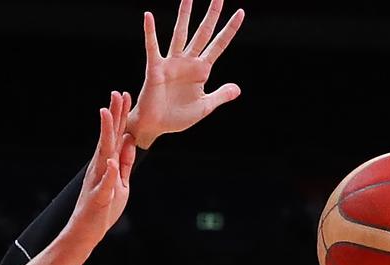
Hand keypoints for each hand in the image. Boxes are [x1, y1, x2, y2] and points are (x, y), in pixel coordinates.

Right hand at [67, 91, 136, 244]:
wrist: (86, 233)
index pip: (114, 136)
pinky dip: (107, 174)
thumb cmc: (103, 209)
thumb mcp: (121, 182)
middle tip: (117, 93)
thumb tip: (129, 140)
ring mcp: (97, 182)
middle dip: (113, 116)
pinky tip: (110, 162)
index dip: (119, 116)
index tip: (123, 95)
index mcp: (105, 164)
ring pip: (103, 154)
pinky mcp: (98, 199)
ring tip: (107, 114)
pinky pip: (104, 185)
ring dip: (106, 134)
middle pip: (108, 138)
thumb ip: (124, 163)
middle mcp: (98, 169)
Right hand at [127, 0, 244, 148]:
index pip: (218, 45)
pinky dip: (150, 32)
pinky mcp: (156, 68)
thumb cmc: (177, 118)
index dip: (229, 30)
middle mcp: (188, 62)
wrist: (156, 126)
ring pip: (180, 33)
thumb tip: (238, 89)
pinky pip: (153, 47)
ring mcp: (172, 63)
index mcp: (201, 70)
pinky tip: (149, 16)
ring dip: (184, 15)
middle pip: (203, 33)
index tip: (241, 13)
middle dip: (211, 15)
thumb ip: (220, 96)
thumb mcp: (204, 107)